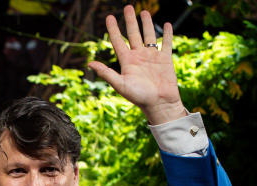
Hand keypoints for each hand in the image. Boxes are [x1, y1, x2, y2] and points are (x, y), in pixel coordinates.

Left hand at [88, 6, 187, 124]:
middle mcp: (138, 57)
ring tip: (144, 12)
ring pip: (149, 36)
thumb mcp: (120, 85)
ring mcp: (152, 57)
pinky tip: (167, 24)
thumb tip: (89, 63)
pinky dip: (167, 34)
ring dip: (146, 24)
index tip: (109, 17)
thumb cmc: (139, 97)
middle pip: (133, 34)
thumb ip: (106, 73)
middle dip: (130, 21)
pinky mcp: (165, 59)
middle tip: (128, 7)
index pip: (118, 41)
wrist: (159, 104)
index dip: (113, 29)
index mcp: (127, 62)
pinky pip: (166, 43)